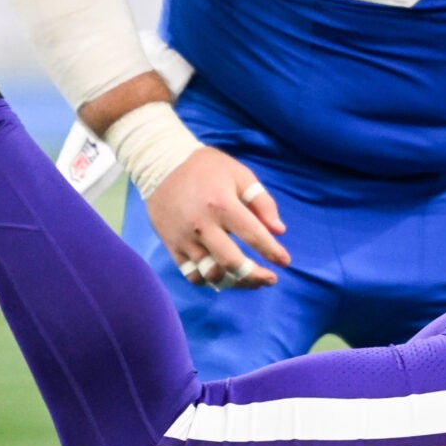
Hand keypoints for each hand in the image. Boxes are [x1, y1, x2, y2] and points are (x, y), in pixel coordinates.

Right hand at [145, 145, 287, 289]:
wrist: (160, 163)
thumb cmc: (206, 168)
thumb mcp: (239, 174)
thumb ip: (262, 201)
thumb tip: (279, 230)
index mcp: (222, 205)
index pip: (254, 236)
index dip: (273, 252)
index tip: (285, 261)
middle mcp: (202, 225)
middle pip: (232, 263)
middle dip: (256, 276)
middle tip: (270, 278)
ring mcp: (184, 238)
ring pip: (212, 274)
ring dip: (235, 282)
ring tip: (249, 280)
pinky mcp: (172, 246)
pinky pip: (191, 274)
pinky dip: (210, 281)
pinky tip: (224, 277)